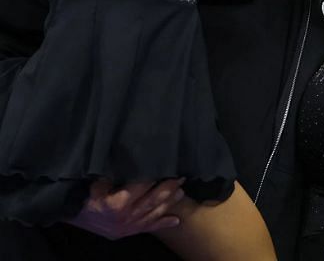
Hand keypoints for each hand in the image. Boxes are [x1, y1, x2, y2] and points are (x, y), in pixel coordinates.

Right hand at [65, 178, 184, 239]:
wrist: (70, 214)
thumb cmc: (82, 196)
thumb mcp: (95, 182)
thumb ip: (114, 174)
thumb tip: (130, 162)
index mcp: (117, 202)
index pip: (142, 185)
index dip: (155, 176)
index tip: (166, 166)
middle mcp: (126, 215)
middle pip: (153, 200)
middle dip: (168, 188)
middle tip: (181, 177)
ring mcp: (129, 225)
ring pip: (154, 213)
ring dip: (169, 203)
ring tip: (181, 192)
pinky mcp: (129, 232)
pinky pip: (149, 228)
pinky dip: (163, 224)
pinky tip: (176, 220)